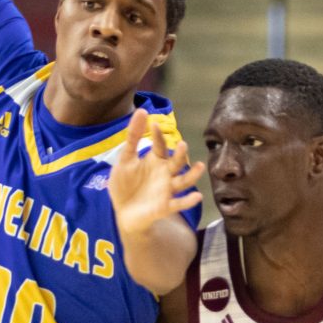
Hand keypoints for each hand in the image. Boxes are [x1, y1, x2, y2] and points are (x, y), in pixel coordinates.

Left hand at [107, 117, 202, 238]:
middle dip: (179, 154)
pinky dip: (188, 201)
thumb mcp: (125, 159)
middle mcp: (165, 173)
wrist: (123, 211)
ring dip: (192, 175)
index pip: (159, 145)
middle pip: (176, 162)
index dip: (157, 136)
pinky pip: (179, 203)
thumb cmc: (125, 184)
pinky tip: (197, 196)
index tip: (153, 124)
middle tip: (182, 144)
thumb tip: (142, 110)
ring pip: (183, 181)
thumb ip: (133, 137)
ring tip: (199, 167)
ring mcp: (167, 190)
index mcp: (155, 160)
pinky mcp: (165, 206)